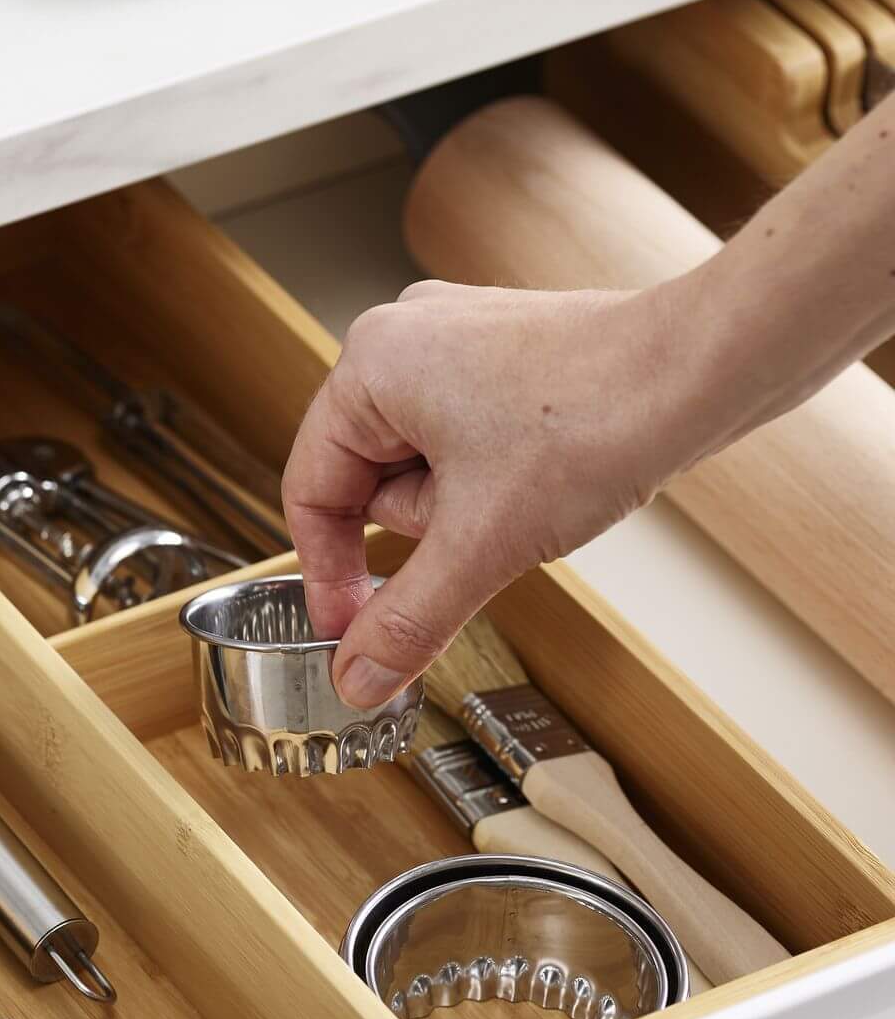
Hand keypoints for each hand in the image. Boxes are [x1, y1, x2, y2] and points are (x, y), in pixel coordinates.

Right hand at [282, 281, 709, 707]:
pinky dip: (497, 478)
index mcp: (369, 366)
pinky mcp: (505, 354)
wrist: (708, 368)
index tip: (352, 631)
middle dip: (427, 526)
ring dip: (466, 503)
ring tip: (529, 492)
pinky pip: (468, 440)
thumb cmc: (599, 416)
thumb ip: (406, 620)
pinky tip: (544, 474)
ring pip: (423, 465)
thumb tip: (357, 678)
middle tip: (483, 530)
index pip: (310, 492)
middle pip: (369, 481)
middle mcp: (404, 339)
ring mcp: (457, 340)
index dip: (329, 575)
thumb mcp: (482, 543)